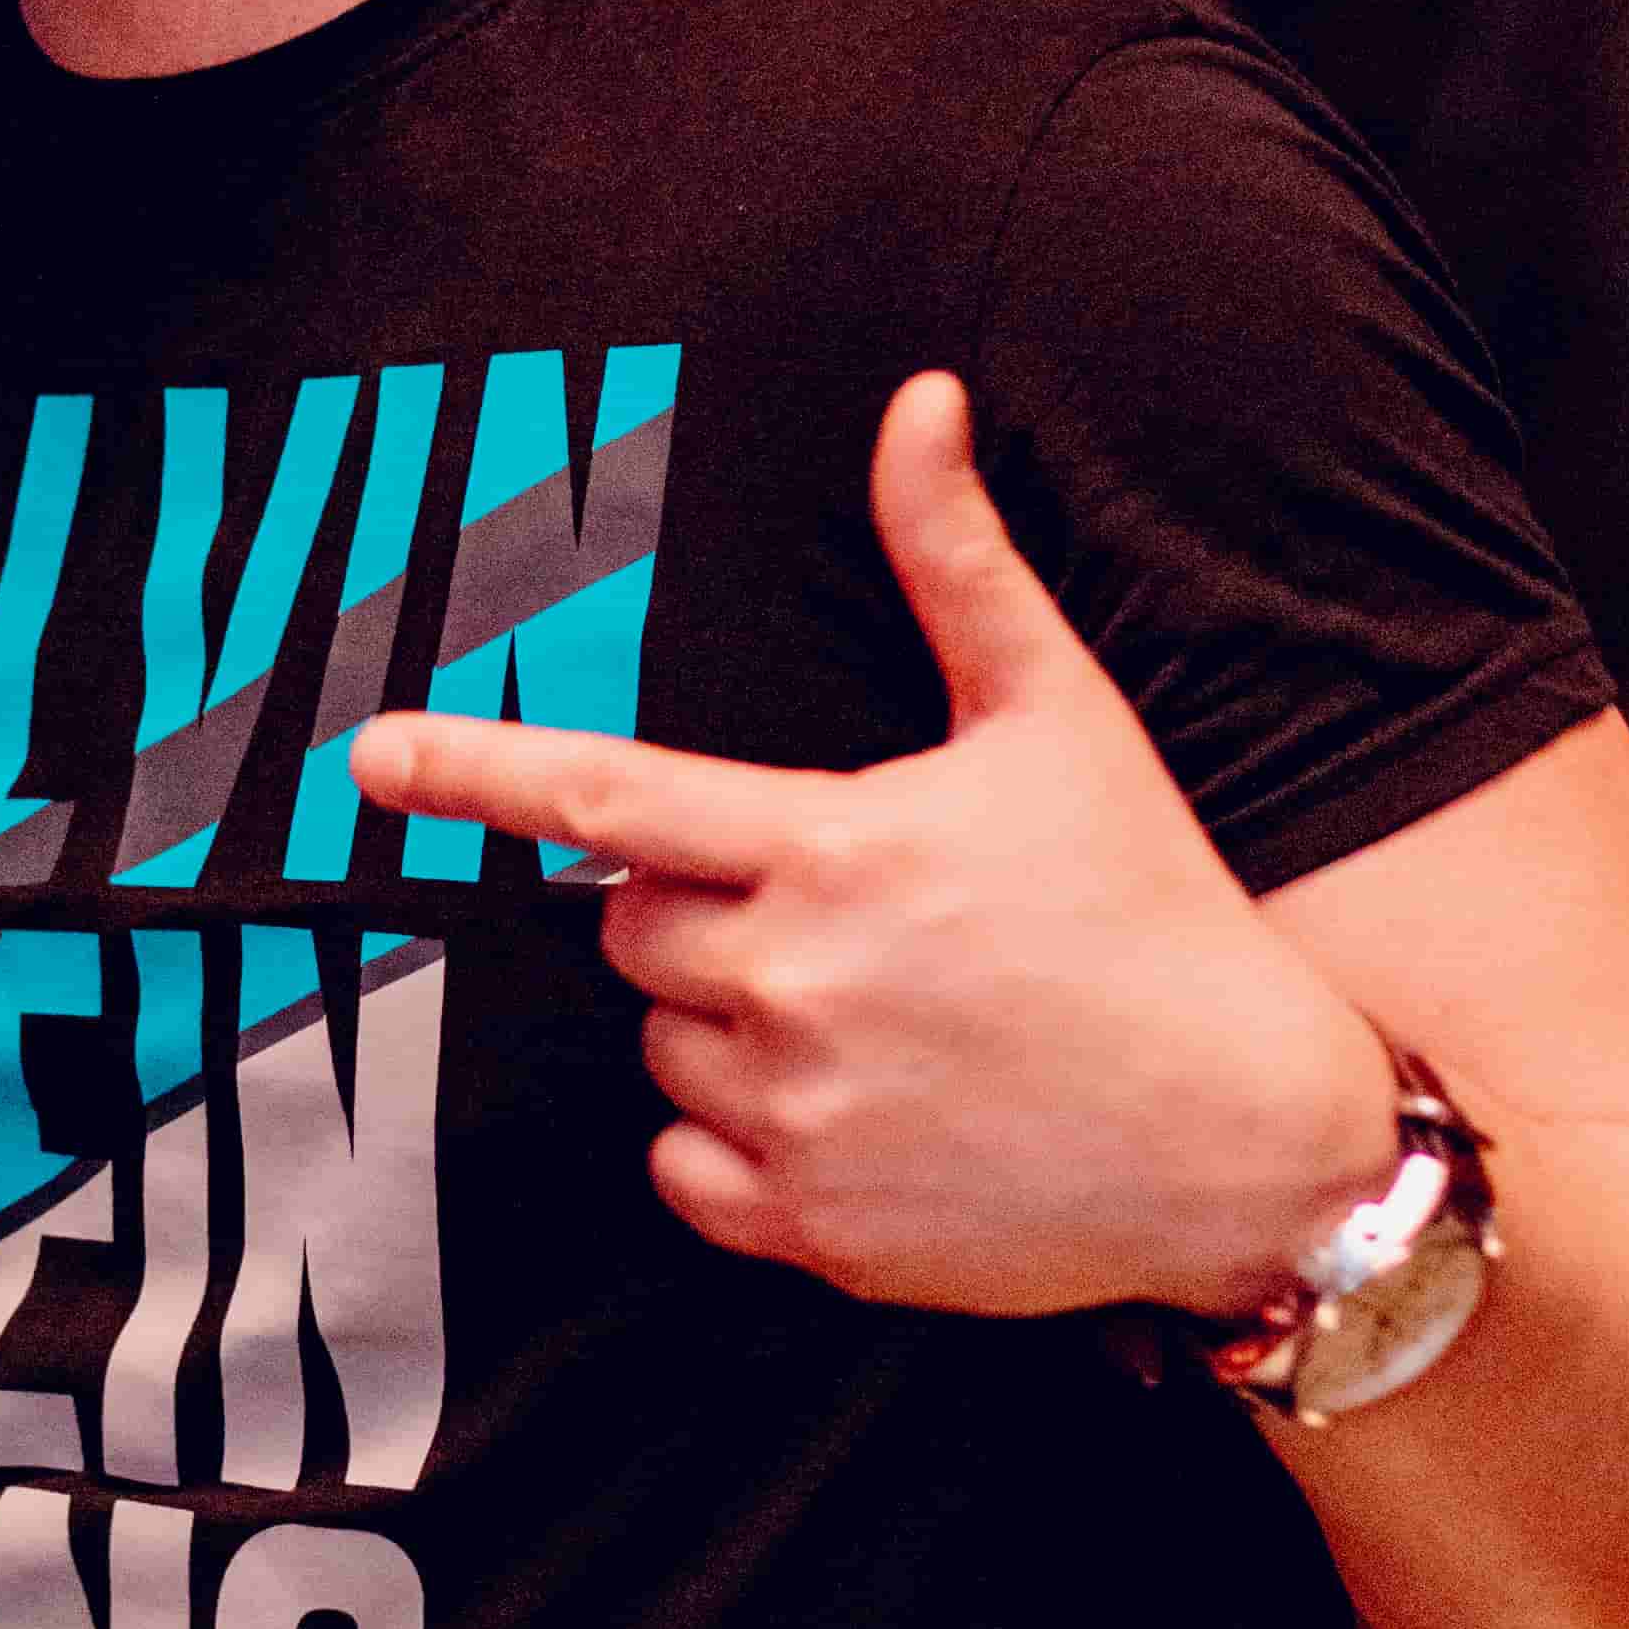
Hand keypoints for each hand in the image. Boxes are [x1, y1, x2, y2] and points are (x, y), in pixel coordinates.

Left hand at [347, 369, 1402, 1323]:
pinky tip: (849, 1118)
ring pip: (659, 1049)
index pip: (606, 797)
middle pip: (627, 928)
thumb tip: (917, 401)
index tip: (372, 758)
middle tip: (830, 918)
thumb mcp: (1061, 719)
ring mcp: (796, 1115)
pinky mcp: (811, 1227)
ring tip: (871, 1020)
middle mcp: (792, 984)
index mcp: (832, 848)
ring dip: (723, 1029)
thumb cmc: (1155, 911)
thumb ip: (959, 562)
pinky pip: (682, 1173)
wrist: (1256, 1139)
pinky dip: (731, 1150)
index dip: (474, 770)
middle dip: (693, 913)